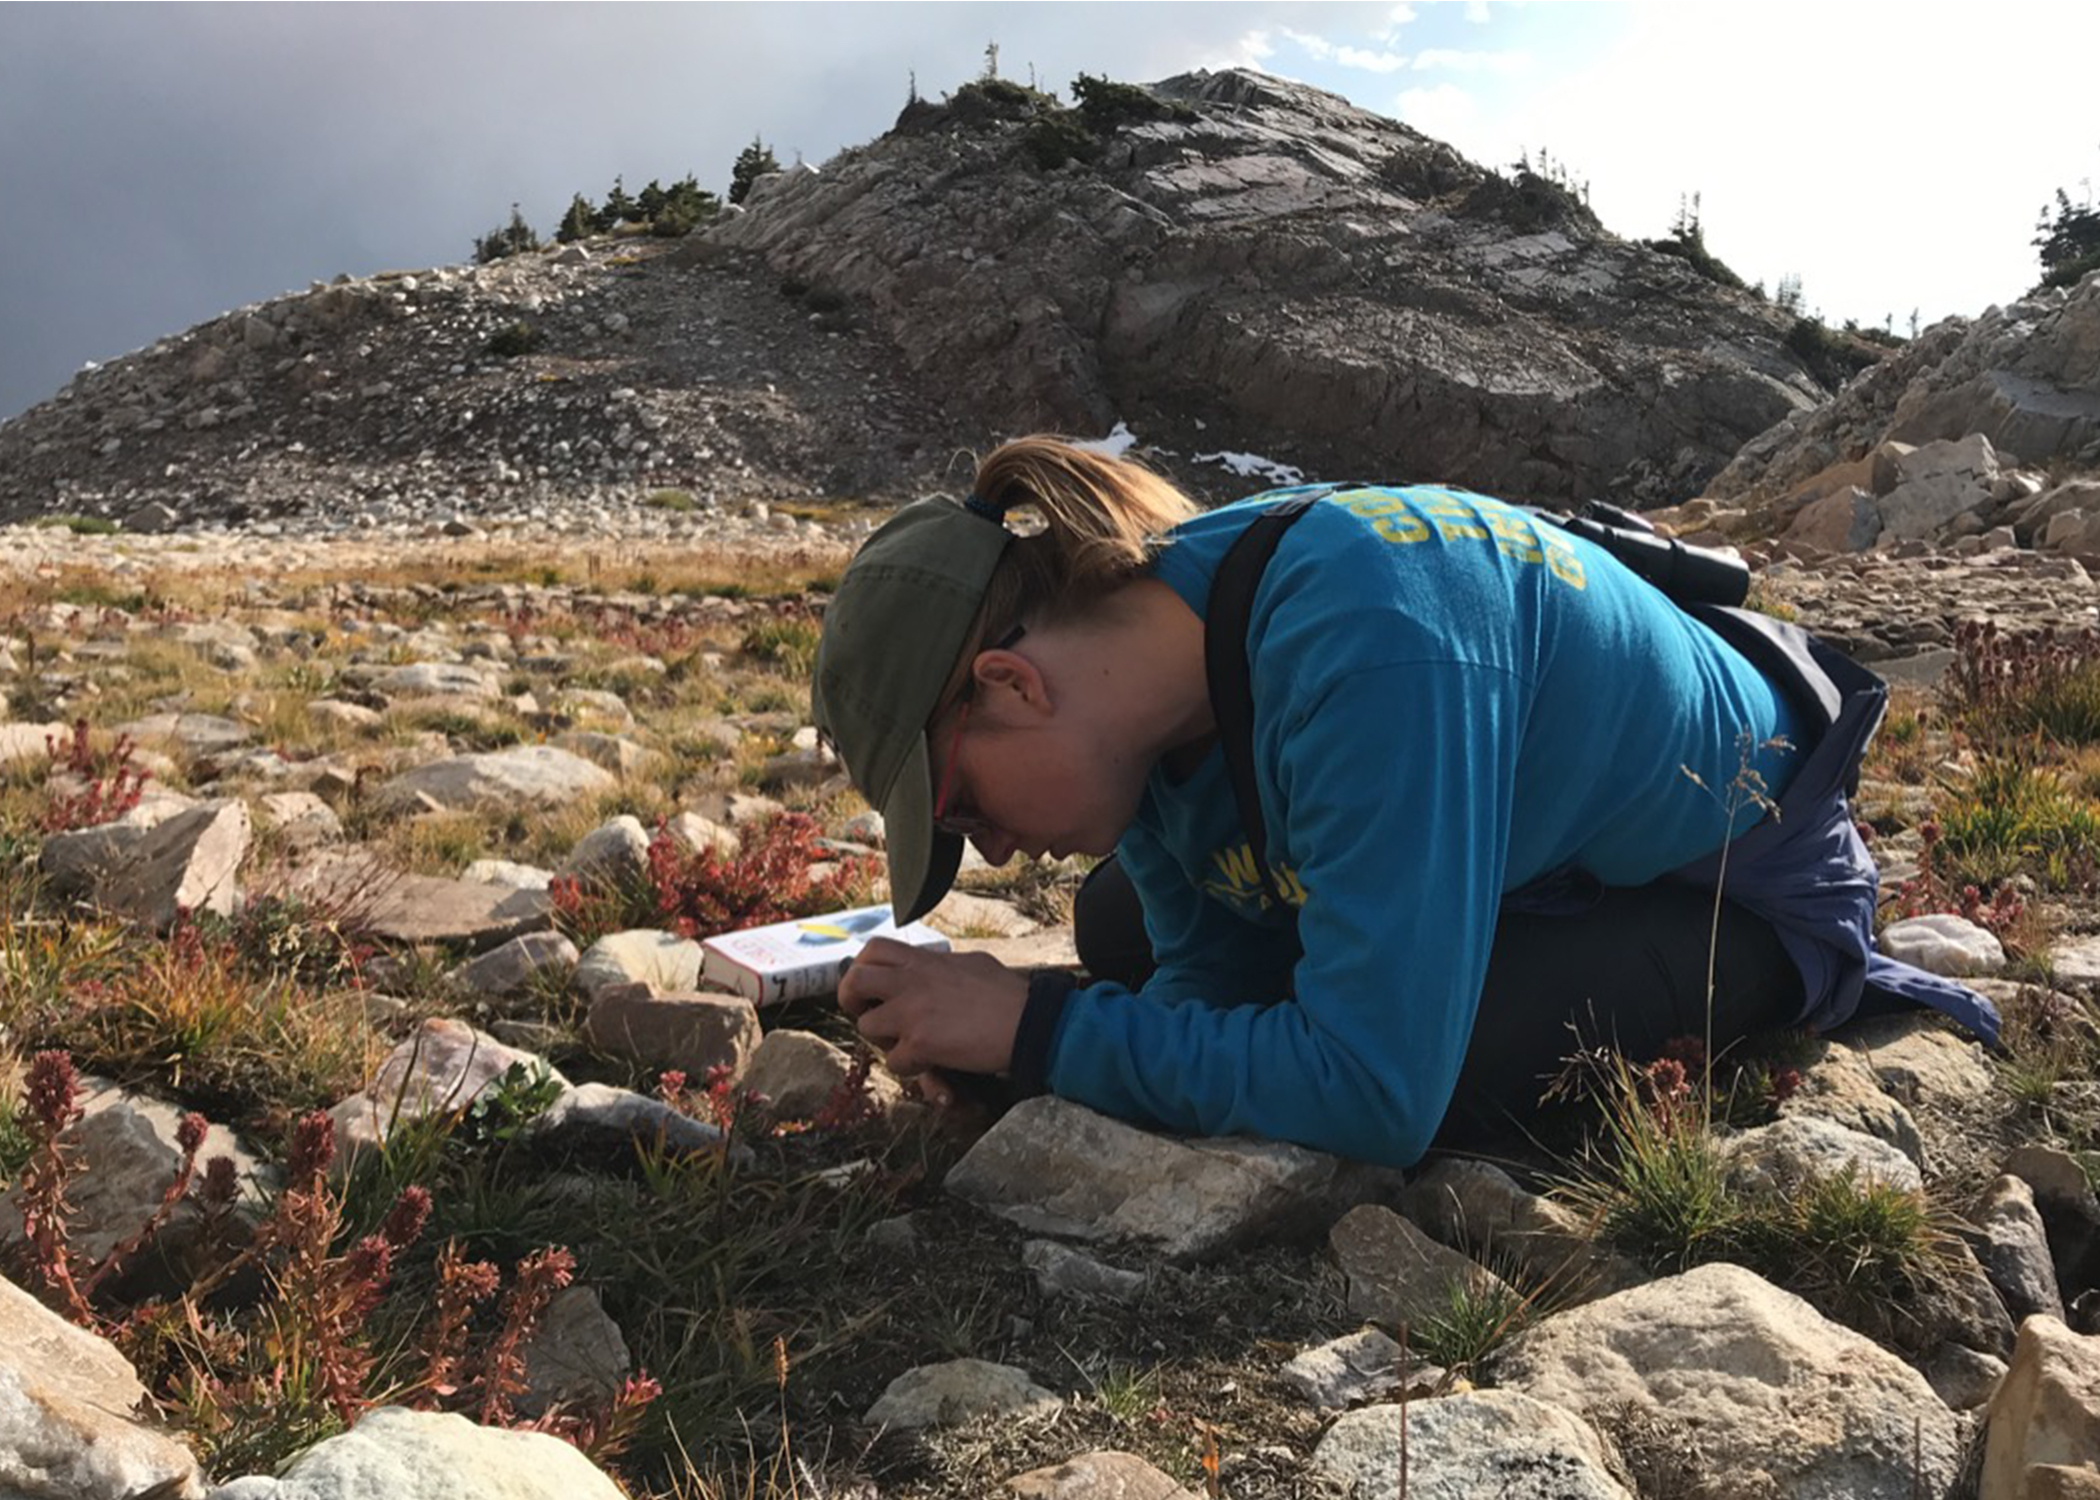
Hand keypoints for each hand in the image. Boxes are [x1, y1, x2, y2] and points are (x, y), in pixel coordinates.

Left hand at [838, 938, 1028, 1086]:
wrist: (1031, 1022)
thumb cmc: (1010, 996)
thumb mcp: (973, 965)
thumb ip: (946, 968)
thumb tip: (939, 971)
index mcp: (925, 960)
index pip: (873, 949)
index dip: (864, 968)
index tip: (875, 987)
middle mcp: (911, 981)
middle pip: (853, 981)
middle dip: (851, 1001)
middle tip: (872, 1015)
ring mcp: (912, 1012)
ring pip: (867, 1026)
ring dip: (884, 1041)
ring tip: (908, 1045)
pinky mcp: (920, 1043)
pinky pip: (895, 1062)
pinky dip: (911, 1069)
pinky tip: (933, 1066)